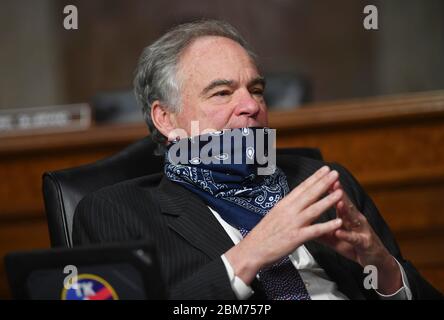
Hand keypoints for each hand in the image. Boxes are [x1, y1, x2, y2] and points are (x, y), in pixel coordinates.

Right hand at [225, 166, 342, 284]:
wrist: (252, 249)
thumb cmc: (262, 234)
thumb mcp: (274, 214)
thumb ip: (286, 208)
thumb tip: (295, 201)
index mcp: (283, 204)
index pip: (301, 188)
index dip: (314, 178)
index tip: (324, 170)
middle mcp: (289, 211)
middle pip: (309, 194)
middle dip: (324, 183)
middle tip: (335, 173)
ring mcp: (293, 224)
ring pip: (314, 209)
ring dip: (328, 200)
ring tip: (340, 191)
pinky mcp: (296, 238)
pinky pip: (315, 231)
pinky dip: (327, 226)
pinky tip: (338, 222)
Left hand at [318, 180, 401, 293]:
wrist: (374, 261)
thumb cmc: (352, 245)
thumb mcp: (334, 237)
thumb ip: (321, 229)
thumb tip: (305, 223)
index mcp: (347, 216)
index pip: (338, 199)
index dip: (330, 189)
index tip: (322, 178)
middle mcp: (356, 219)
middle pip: (346, 204)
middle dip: (339, 193)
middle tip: (332, 181)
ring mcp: (362, 230)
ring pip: (353, 218)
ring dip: (346, 210)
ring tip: (338, 202)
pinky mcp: (365, 243)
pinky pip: (355, 238)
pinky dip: (346, 235)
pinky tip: (338, 231)